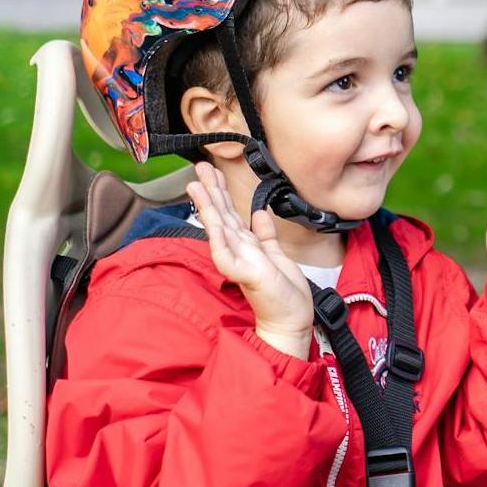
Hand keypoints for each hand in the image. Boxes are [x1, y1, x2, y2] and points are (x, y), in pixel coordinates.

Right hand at [187, 162, 313, 359]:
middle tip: (198, 167)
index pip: (229, 212)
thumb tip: (260, 213)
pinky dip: (220, 243)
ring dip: (208, 208)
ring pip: (219, 230)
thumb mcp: (277, 255)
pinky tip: (214, 227)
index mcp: (246, 244)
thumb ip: (266, 235)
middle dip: (210, 190)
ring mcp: (239, 262)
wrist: (290, 319)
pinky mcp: (245, 276)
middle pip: (220, 215)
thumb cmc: (284, 292)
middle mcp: (239, 250)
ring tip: (196, 186)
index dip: (221, 191)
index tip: (212, 170)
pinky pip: (227, 258)